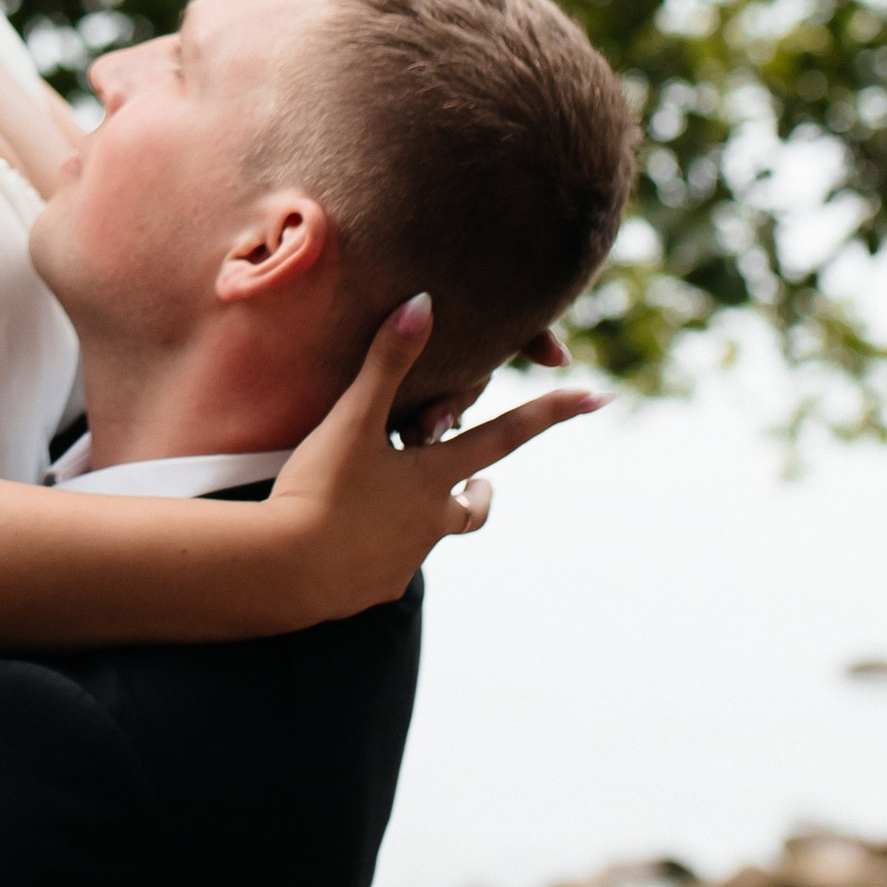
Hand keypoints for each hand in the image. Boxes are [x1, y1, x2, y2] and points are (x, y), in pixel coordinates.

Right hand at [263, 298, 604, 617]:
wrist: (287, 571)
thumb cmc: (322, 490)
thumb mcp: (352, 420)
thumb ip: (387, 363)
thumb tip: (423, 301)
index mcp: (435, 478)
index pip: (505, 435)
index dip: (551, 412)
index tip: (599, 397)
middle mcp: (432, 522)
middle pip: (472, 506)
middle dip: (479, 490)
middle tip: (480, 482)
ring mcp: (404, 559)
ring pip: (428, 534)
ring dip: (424, 516)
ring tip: (399, 505)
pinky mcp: (374, 586)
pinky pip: (384, 562)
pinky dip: (377, 546)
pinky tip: (347, 539)